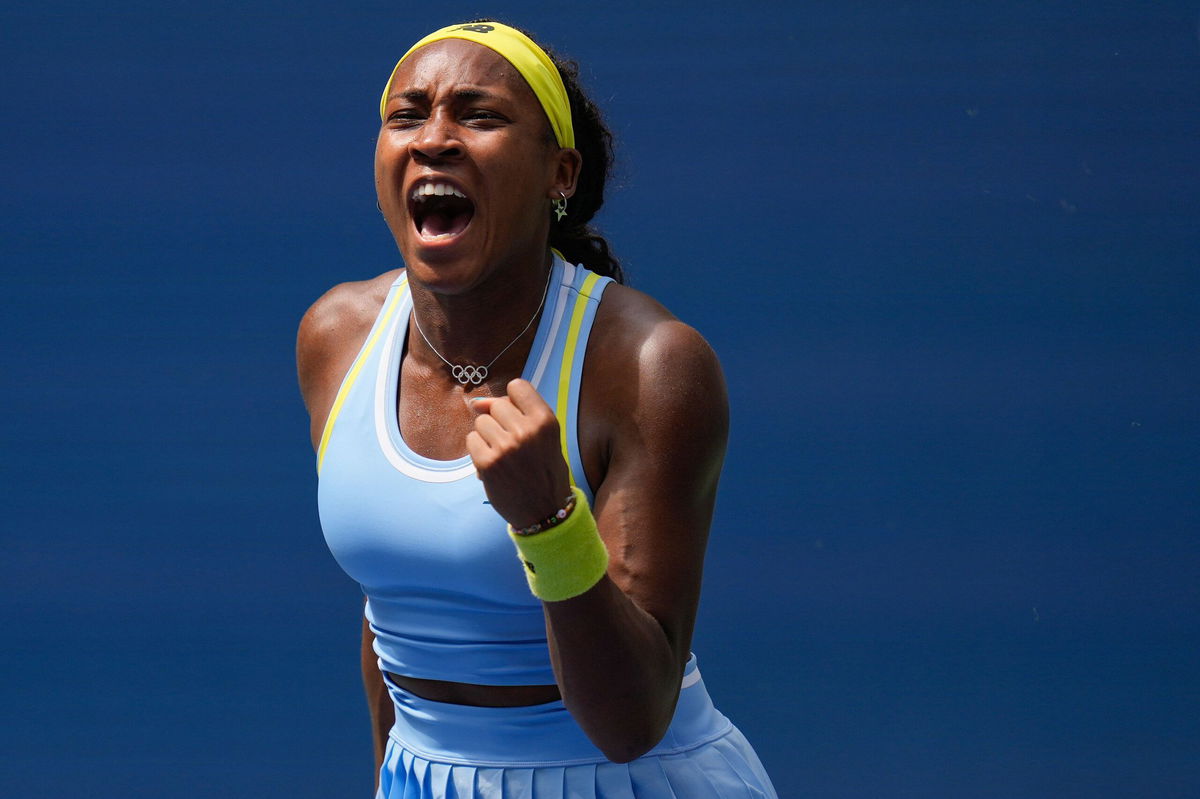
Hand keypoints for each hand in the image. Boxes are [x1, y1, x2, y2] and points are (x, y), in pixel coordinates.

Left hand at [465, 379, 572, 528]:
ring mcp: (505, 447)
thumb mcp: (542, 437)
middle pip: (496, 405)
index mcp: (545, 420)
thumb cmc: (543, 470)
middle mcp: (526, 431)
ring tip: (503, 456)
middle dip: (499, 421)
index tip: (519, 418)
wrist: (544, 512)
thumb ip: (515, 413)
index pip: (517, 386)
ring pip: (481, 422)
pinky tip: (493, 465)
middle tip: (512, 444)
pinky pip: (471, 441)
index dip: (514, 401)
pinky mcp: (488, 463)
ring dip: (487, 437)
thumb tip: (475, 402)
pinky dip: (478, 452)